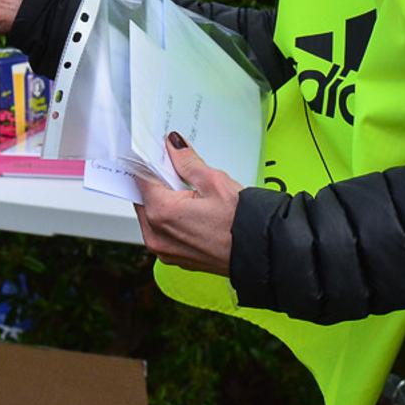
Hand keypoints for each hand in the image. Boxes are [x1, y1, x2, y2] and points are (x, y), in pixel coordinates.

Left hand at [132, 133, 242, 277]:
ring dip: (163, 202)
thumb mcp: (214, 182)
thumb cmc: (242, 224)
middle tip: (178, 171)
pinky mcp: (175, 258)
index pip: (141, 178)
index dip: (150, 162)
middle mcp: (156, 236)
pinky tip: (191, 211)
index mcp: (161, 213)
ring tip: (189, 193)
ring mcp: (164, 251)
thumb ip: (186, 161)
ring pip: (151, 216)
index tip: (158, 153)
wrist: (263, 255)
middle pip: (144, 198)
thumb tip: (173, 146)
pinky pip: (163, 232)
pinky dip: (170, 220)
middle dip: (157, 183)